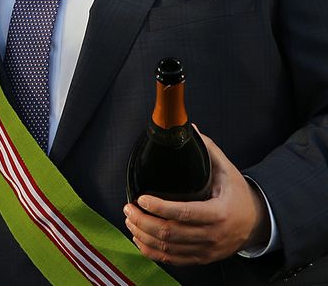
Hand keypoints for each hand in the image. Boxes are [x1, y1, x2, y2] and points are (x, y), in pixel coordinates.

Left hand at [122, 127, 269, 265]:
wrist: (257, 222)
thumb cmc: (238, 193)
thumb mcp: (227, 169)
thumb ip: (208, 149)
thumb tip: (188, 127)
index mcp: (218, 213)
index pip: (184, 213)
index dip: (159, 207)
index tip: (142, 197)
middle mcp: (212, 235)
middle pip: (170, 233)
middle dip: (143, 221)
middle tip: (128, 207)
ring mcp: (206, 250)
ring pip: (168, 248)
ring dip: (143, 235)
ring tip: (130, 219)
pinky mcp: (201, 258)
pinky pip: (172, 259)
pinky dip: (152, 251)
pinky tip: (139, 238)